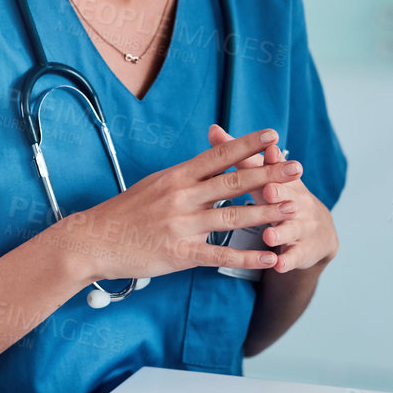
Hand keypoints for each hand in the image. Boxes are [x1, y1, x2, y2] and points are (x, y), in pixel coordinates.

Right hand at [52, 128, 301, 283]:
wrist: (94, 239)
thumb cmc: (125, 212)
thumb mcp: (154, 184)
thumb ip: (185, 177)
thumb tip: (212, 162)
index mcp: (176, 176)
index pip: (218, 155)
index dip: (247, 145)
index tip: (272, 135)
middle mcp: (181, 197)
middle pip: (233, 183)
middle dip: (269, 174)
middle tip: (297, 167)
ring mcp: (181, 225)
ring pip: (232, 218)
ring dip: (266, 213)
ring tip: (293, 208)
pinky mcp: (179, 253)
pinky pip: (220, 255)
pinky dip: (248, 257)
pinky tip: (269, 257)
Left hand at [209, 124, 336, 273]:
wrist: (316, 231)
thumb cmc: (278, 196)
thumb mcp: (261, 176)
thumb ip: (238, 155)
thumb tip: (212, 129)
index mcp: (282, 180)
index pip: (276, 167)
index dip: (273, 158)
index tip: (269, 148)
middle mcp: (296, 200)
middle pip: (287, 195)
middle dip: (279, 192)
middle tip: (269, 190)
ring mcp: (301, 226)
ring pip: (290, 228)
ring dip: (280, 230)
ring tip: (268, 235)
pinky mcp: (303, 251)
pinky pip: (294, 257)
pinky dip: (286, 260)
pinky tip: (277, 265)